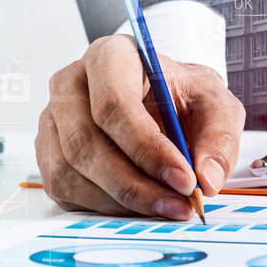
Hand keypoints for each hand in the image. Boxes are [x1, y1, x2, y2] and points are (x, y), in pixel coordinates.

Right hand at [36, 35, 245, 219]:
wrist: (162, 105)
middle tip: (177, 205)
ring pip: (70, 172)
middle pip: (84, 143)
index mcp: (109, 58)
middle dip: (134, 185)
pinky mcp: (47, 154)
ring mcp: (52, 121)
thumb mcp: (215, 105)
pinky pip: (64, 190)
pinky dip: (103, 208)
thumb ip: (219, 138)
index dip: (147, 148)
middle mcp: (70, 85)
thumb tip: (207, 178)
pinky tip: (138, 206)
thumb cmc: (180, 98)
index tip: (184, 179)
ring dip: (120, 202)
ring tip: (165, 208)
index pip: (113, 104)